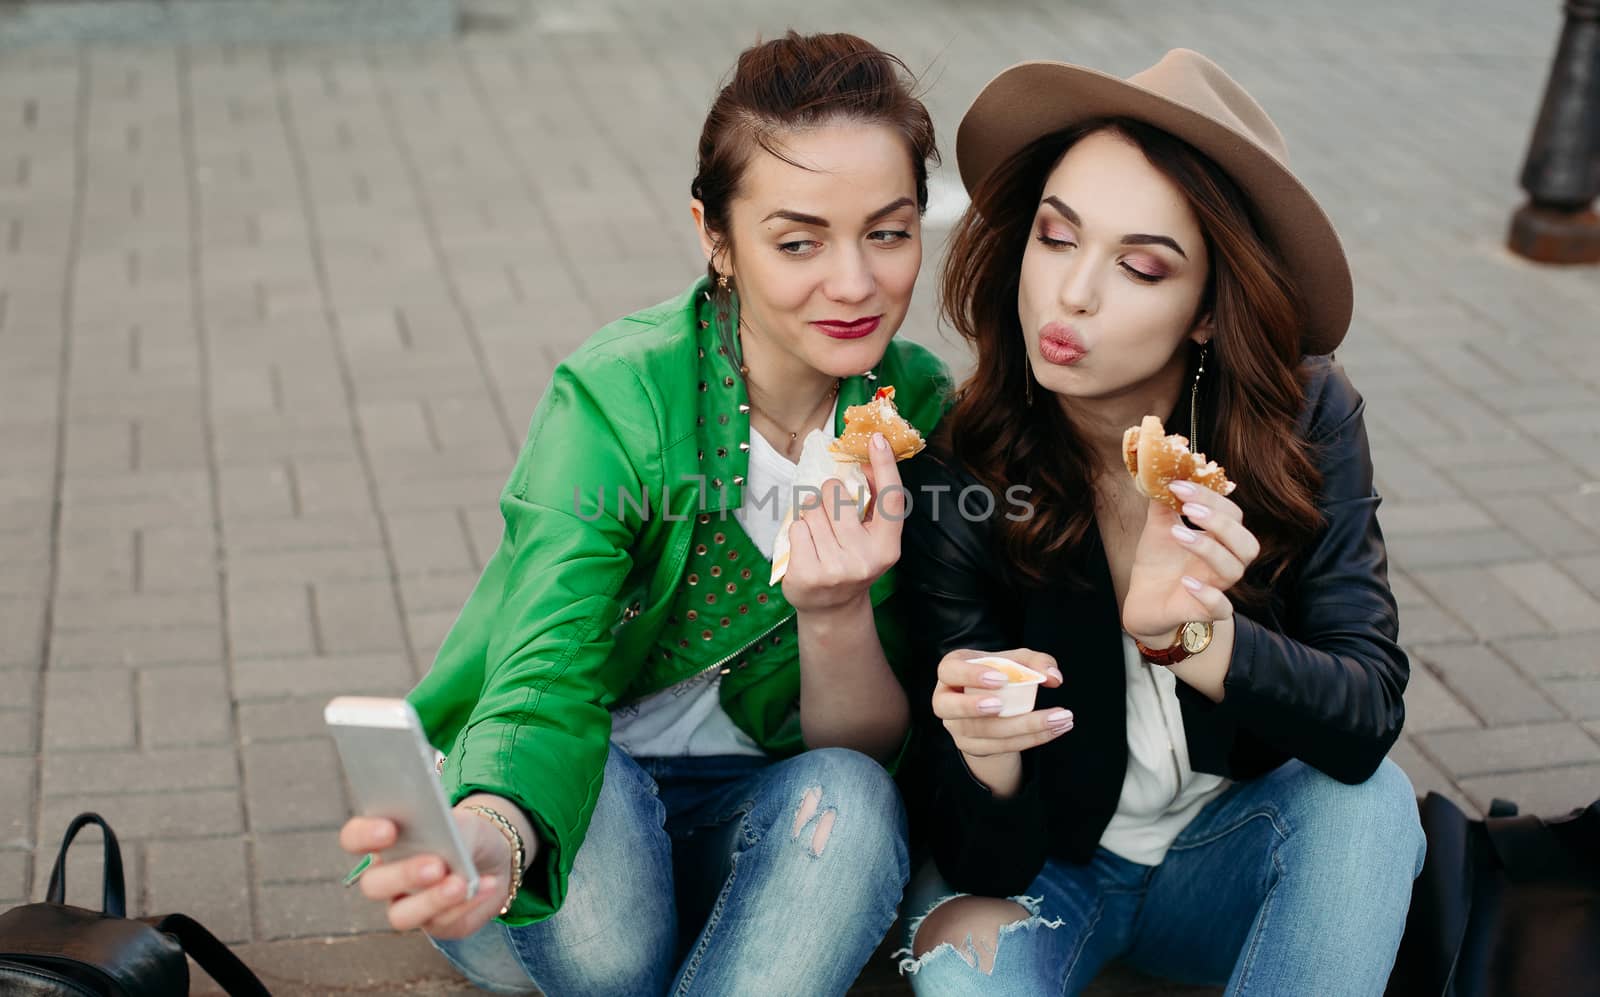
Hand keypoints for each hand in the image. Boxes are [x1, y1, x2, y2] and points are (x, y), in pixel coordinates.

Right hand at [338, 799, 531, 939]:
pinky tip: (487, 885)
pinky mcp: (433, 925)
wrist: (495, 857)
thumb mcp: (462, 823)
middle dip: (404, 875)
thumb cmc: (466, 834)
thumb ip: (448, 829)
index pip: (354, 838)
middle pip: (373, 884)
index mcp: (383, 842)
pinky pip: (441, 923)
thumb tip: (444, 841)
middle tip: (435, 866)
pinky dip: (468, 903)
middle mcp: (387, 877)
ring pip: (401, 916)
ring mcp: (407, 905)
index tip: (389, 830)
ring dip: (432, 900)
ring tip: (462, 884)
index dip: (364, 835)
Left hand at [782, 433, 905, 613]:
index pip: (890, 499)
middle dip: (828, 495)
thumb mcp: (870, 537)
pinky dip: (798, 531)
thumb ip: (871, 503)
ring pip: (812, 509)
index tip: (877, 439)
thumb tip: (866, 460)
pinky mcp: (808, 574)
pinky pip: (796, 527)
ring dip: (811, 515)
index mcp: (887, 546)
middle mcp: (866, 559)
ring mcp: (836, 569)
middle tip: (831, 516)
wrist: (832, 608)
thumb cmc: (850, 560)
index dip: (885, 466)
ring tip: (818, 535)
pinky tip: (806, 547)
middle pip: (837, 494)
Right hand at [931, 648, 1071, 759]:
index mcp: (952, 671)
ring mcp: (956, 727)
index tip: (1001, 679)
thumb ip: (1036, 662)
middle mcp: (945, 700)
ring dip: (1024, 726)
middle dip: (972, 707)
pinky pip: (1000, 746)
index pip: (949, 671)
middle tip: (1000, 706)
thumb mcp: (1017, 661)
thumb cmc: (1001, 674)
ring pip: (983, 732)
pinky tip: (1054, 729)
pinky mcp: (972, 747)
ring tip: (1058, 718)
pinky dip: (1031, 738)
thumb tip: (1053, 678)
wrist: (994, 704)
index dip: (971, 675)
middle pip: (947, 707)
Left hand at [1121, 479, 1260, 643]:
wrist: (1143, 603)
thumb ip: (1163, 502)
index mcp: (1218, 539)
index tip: (1179, 484)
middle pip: (1247, 543)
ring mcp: (1216, 588)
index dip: (1210, 497)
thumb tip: (1161, 472)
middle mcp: (1223, 563)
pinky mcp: (1203, 612)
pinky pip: (1221, 608)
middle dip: (1220, 523)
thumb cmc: (1159, 563)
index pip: (1231, 514)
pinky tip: (1187, 582)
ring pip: (1234, 570)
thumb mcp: (1157, 528)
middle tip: (1189, 509)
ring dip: (1209, 549)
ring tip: (1178, 535)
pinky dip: (1209, 595)